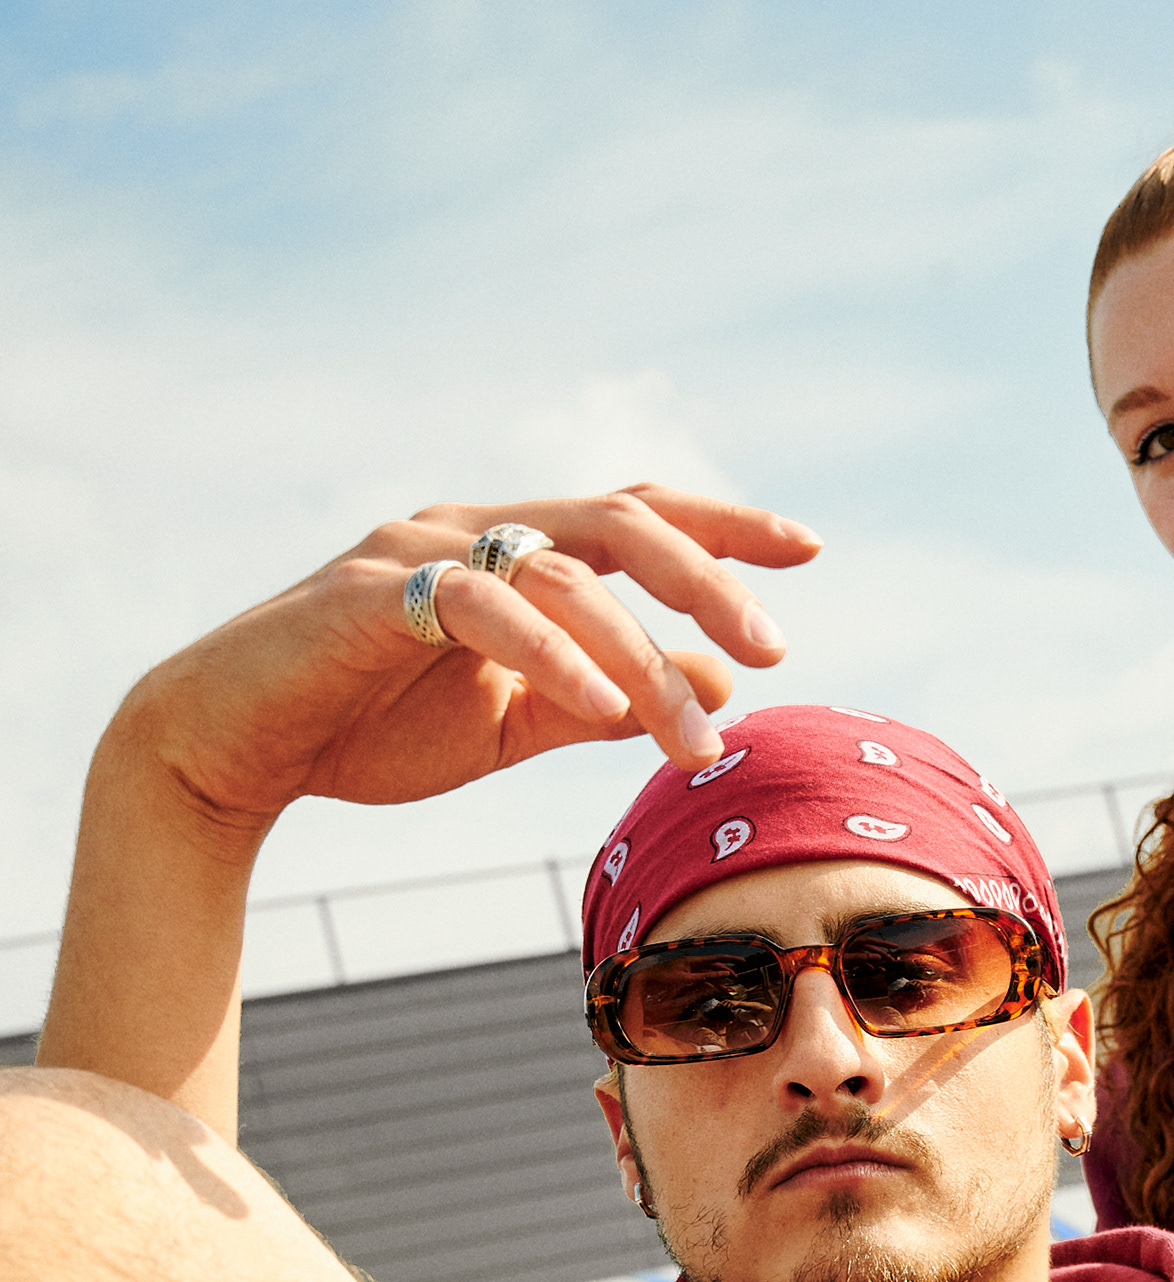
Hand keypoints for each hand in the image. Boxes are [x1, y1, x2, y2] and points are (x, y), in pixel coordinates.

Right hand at [120, 482, 820, 844]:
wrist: (239, 750)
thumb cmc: (371, 728)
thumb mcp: (516, 722)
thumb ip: (611, 698)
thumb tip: (720, 683)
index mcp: (511, 548)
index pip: (635, 513)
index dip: (722, 525)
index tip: (808, 551)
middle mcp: (473, 528)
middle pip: (619, 521)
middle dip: (708, 579)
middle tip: (777, 647)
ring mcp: (420, 551)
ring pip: (564, 575)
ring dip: (643, 660)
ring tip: (695, 740)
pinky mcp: (373, 596)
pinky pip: (483, 611)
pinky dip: (554, 659)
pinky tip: (605, 715)